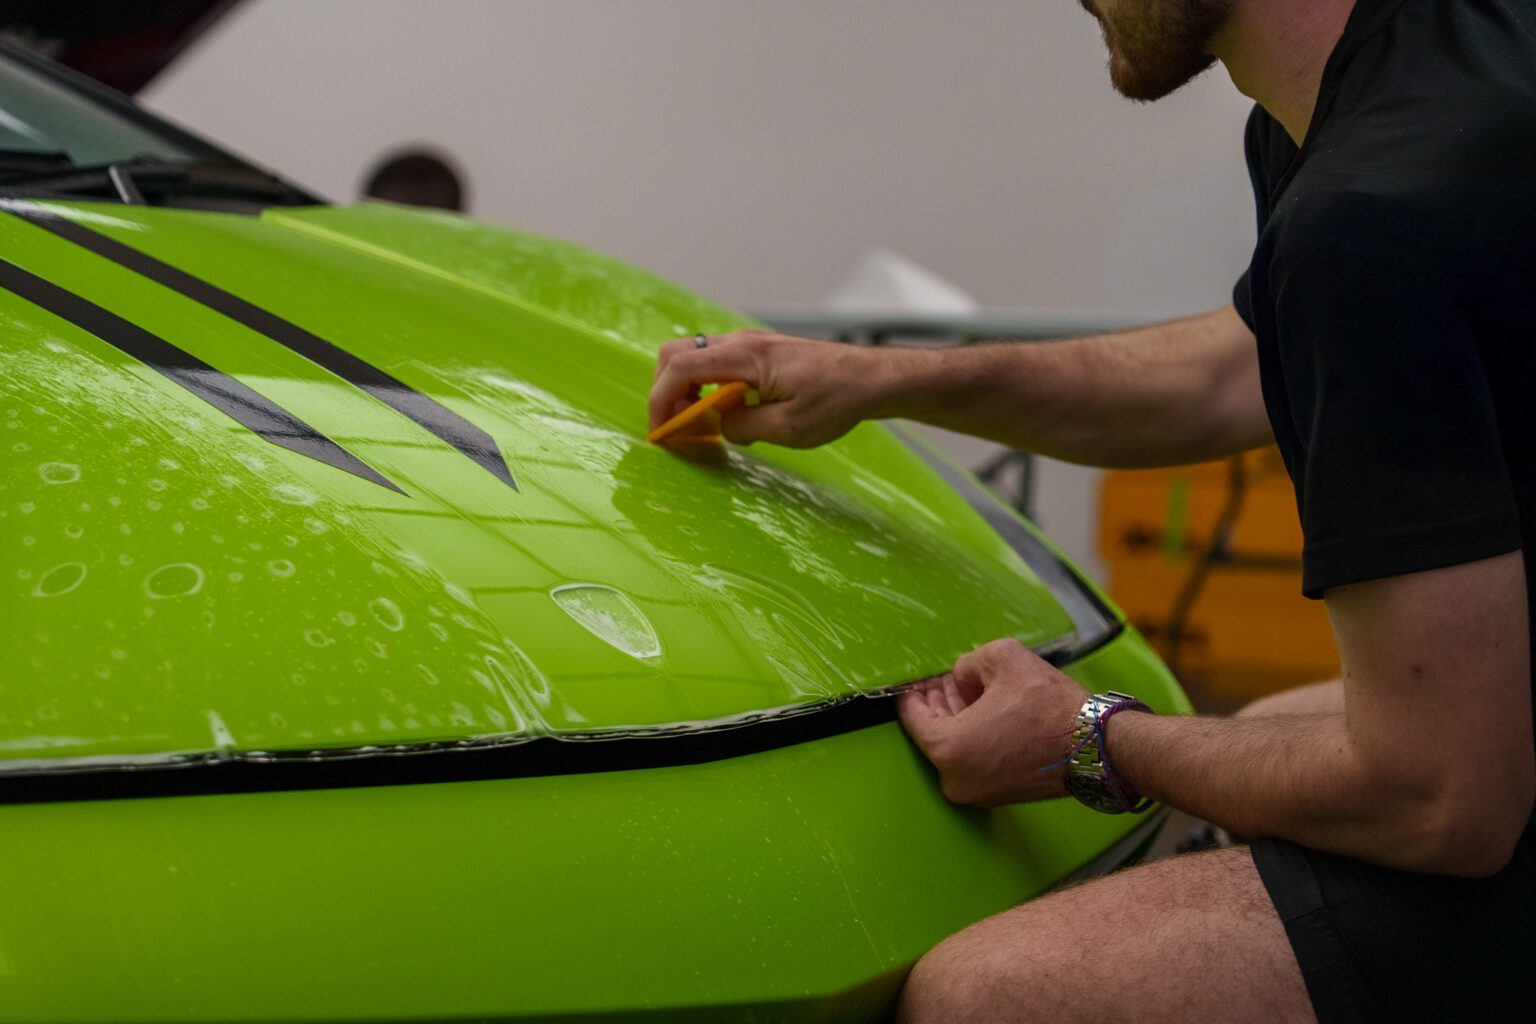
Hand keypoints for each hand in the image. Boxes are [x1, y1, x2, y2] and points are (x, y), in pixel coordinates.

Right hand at [648, 330, 887, 446]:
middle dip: (665, 390)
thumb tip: (720, 425)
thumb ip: (743, 427)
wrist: (873, 378)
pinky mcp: (761, 353)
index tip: (660, 430)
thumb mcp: (788, 428)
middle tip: (675, 425)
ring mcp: (751, 345)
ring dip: (685, 388)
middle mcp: (742, 343)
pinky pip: (717, 363)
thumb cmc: (838, 400)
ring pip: (696, 357)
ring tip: (698, 423)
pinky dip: (705, 385)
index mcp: (745, 357)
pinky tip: (724, 413)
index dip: (660, 400)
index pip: (680, 368)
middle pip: (677, 353)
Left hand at [897, 638, 1087, 806]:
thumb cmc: (1050, 707)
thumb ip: (968, 662)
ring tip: (967, 690)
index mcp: (949, 749)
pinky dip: (976, 738)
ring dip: (958, 719)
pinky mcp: (998, 795)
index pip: (912, 716)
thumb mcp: (1002, 658)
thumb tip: (962, 675)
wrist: (1096, 748)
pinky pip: (974, 761)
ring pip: (955, 748)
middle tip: (942, 680)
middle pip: (933, 733)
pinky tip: (987, 712)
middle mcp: (956, 780)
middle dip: (938, 703)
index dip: (914, 690)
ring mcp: (978, 792)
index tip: (916, 678)